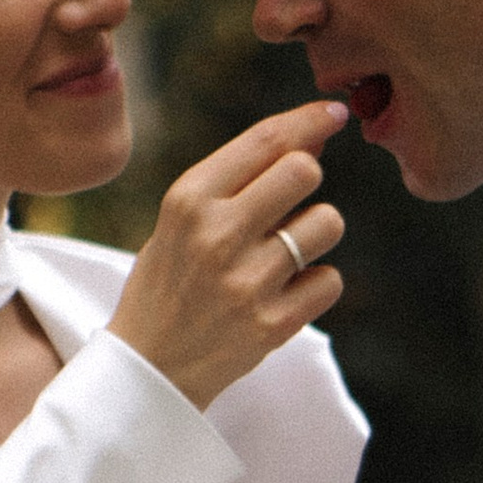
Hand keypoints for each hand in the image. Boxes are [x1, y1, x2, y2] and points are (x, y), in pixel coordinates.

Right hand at [106, 101, 347, 409]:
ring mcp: (245, 282)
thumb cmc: (170, 282)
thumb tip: (313, 140)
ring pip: (327, 223)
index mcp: (187, 199)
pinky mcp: (271, 324)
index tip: (333, 114)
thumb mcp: (184, 220)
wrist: (148, 368)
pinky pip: (330, 280)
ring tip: (283, 256)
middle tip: (287, 206)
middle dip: (306, 181)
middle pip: (303, 172)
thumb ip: (240, 180)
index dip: (308, 120)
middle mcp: (216, 235)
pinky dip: (316, 285)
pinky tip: (284, 294)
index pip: (265, 142)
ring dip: (315, 234)